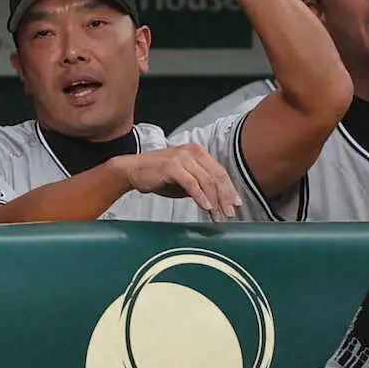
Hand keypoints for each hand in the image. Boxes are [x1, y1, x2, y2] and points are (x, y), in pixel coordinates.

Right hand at [113, 143, 241, 220]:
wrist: (132, 170)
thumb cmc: (158, 175)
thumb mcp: (184, 179)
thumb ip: (200, 185)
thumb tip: (217, 200)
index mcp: (199, 153)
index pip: (220, 172)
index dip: (230, 189)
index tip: (236, 204)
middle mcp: (193, 152)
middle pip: (217, 175)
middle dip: (225, 196)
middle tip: (229, 213)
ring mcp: (183, 158)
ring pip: (206, 180)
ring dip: (214, 200)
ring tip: (217, 215)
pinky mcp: (172, 166)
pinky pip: (191, 183)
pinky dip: (200, 196)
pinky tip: (206, 207)